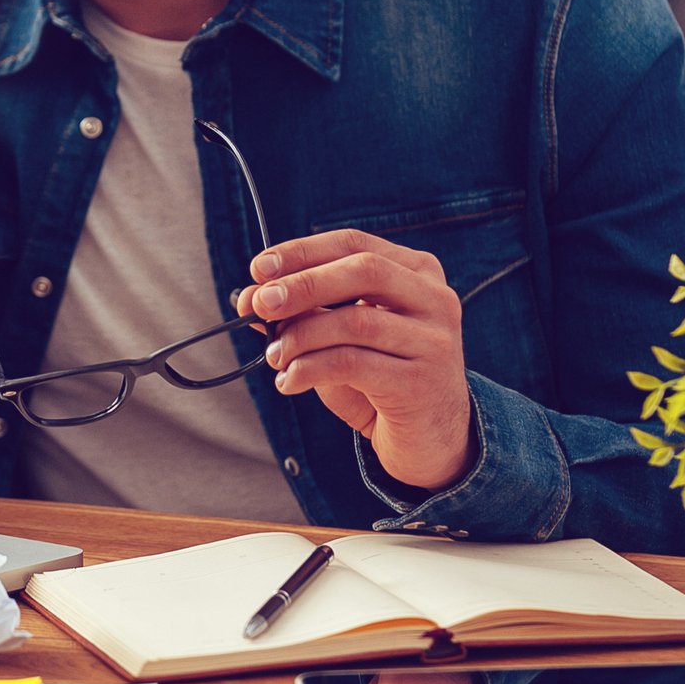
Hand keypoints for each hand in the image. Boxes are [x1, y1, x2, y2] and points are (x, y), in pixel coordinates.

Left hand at [238, 229, 475, 493]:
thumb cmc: (382, 379)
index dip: (303, 251)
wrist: (431, 440)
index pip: (354, 244)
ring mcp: (434, 340)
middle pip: (363, 270)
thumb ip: (305, 313)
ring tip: (274, 356)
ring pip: (356, 321)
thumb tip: (249, 298)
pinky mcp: (421, 382)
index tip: (259, 269)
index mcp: (417, 272)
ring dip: (301, 336)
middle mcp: (434, 299)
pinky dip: (310, 369)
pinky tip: (289, 382)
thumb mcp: (342, 338)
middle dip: (303, 285)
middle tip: (260, 305)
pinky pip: (354, 364)